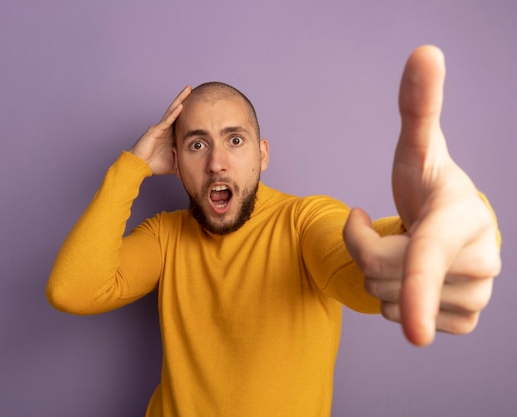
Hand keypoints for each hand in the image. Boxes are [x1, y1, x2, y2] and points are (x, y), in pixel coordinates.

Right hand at [129, 85, 191, 174]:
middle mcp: (165, 128)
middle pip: (176, 111)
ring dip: (180, 100)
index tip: (197, 103)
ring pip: (172, 111)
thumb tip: (195, 167)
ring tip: (188, 89)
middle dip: (183, 99)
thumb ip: (183, 162)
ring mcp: (160, 128)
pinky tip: (181, 105)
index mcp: (169, 134)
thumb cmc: (154, 165)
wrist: (139, 166)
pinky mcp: (155, 131)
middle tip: (191, 88)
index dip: (187, 111)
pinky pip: (167, 120)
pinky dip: (174, 113)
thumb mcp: (174, 163)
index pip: (180, 120)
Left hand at [343, 45, 501, 345]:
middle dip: (367, 250)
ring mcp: (477, 296)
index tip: (415, 332)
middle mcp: (480, 262)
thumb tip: (425, 52)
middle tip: (389, 228)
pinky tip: (415, 277)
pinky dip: (396, 301)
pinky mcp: (466, 319)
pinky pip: (403, 320)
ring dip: (380, 275)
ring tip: (403, 250)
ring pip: (388, 302)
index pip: (429, 256)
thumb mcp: (417, 147)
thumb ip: (419, 105)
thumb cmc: (428, 185)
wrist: (449, 223)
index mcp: (463, 218)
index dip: (417, 287)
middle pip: (382, 274)